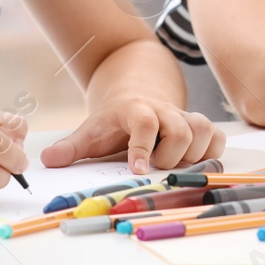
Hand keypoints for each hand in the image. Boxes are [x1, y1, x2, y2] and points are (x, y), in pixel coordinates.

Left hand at [39, 98, 224, 173]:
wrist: (136, 95)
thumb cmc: (113, 123)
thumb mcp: (90, 131)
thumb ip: (70, 147)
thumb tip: (47, 160)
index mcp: (136, 110)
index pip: (144, 122)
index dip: (142, 146)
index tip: (137, 169)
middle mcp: (165, 111)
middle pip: (181, 129)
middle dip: (171, 154)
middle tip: (156, 167)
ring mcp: (185, 117)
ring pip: (203, 131)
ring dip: (193, 154)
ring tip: (174, 166)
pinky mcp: (200, 126)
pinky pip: (217, 137)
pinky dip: (212, 152)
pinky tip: (194, 163)